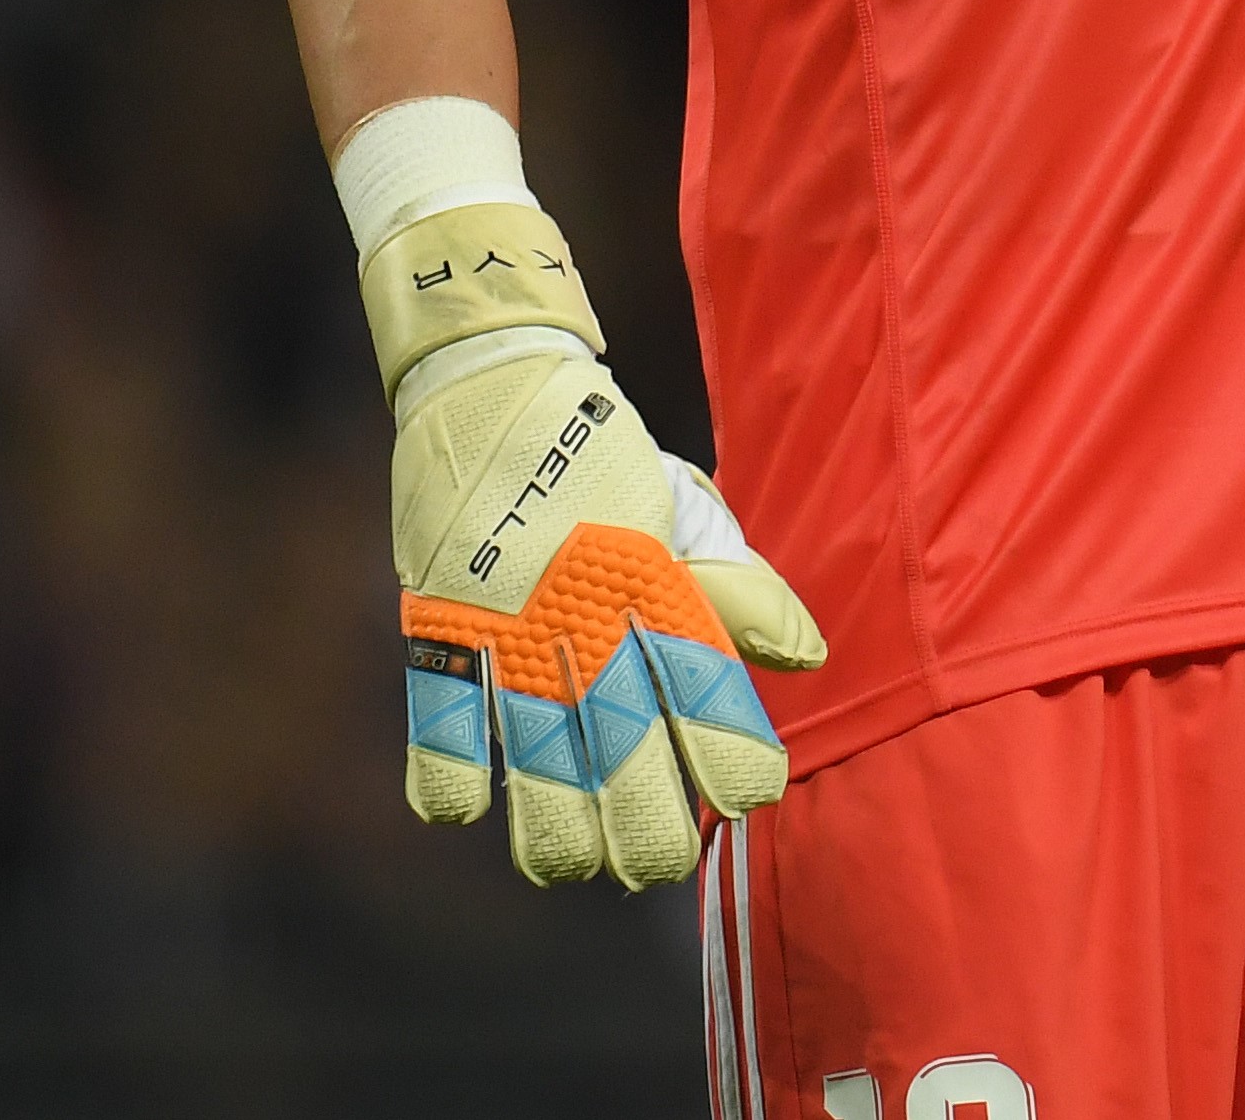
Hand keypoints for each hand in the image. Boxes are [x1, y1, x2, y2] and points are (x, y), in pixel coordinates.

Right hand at [391, 335, 826, 889]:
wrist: (490, 380)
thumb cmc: (601, 454)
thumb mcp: (682, 507)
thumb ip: (738, 588)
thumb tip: (804, 657)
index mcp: (657, 583)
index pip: (711, 696)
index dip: (735, 761)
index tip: (750, 796)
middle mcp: (588, 617)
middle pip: (627, 758)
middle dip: (648, 831)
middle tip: (659, 861)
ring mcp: (509, 629)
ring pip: (538, 768)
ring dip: (558, 833)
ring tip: (575, 863)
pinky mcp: (441, 628)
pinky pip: (441, 730)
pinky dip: (453, 783)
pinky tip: (475, 809)